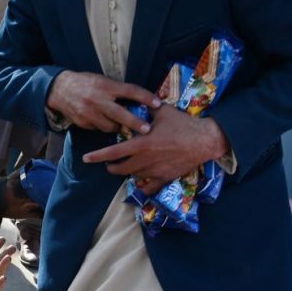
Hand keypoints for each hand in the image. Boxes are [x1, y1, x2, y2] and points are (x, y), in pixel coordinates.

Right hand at [46, 70, 159, 134]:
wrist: (60, 89)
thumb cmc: (86, 83)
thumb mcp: (102, 81)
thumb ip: (117, 90)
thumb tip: (136, 100)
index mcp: (106, 86)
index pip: (131, 91)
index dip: (146, 97)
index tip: (158, 104)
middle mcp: (98, 100)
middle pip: (121, 114)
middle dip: (135, 123)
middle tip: (147, 129)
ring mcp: (89, 113)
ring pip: (110, 126)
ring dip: (120, 128)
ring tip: (125, 128)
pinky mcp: (83, 122)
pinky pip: (98, 128)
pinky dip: (105, 127)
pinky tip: (107, 125)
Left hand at [83, 108, 229, 198]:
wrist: (205, 140)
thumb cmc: (184, 124)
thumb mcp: (162, 112)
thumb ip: (146, 109)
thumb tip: (135, 101)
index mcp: (142, 144)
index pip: (113, 153)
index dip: (97, 156)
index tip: (86, 158)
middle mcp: (145, 160)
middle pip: (119, 169)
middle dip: (111, 167)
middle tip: (110, 163)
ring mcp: (155, 172)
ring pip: (133, 176)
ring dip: (127, 172)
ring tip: (127, 166)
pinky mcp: (165, 178)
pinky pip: (149, 188)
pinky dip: (142, 186)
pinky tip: (141, 182)